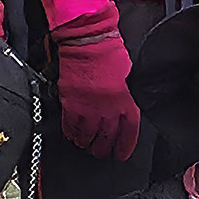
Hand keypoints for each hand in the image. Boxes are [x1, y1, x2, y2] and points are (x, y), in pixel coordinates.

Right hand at [54, 25, 139, 160]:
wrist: (87, 44)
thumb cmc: (109, 53)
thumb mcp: (128, 74)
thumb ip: (125, 93)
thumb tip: (124, 102)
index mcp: (125, 102)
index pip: (129, 132)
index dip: (125, 146)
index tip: (122, 154)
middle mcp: (107, 110)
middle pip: (106, 139)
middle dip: (104, 149)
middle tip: (101, 152)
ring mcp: (88, 109)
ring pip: (87, 136)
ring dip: (87, 143)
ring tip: (86, 145)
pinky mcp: (70, 105)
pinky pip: (70, 126)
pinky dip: (71, 133)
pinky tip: (73, 135)